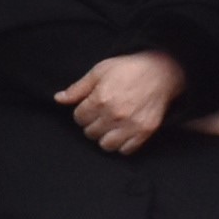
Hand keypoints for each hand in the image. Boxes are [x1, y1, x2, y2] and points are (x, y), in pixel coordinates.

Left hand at [55, 49, 185, 154]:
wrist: (160, 72)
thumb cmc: (127, 69)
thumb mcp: (99, 71)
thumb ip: (78, 88)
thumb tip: (58, 99)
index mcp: (101, 99)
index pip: (79, 118)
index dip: (82, 112)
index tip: (90, 107)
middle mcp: (115, 115)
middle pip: (90, 133)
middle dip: (92, 124)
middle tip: (100, 115)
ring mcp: (131, 125)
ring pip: (106, 145)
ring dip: (104, 137)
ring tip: (109, 126)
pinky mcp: (145, 132)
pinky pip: (126, 150)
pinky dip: (121, 144)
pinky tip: (122, 132)